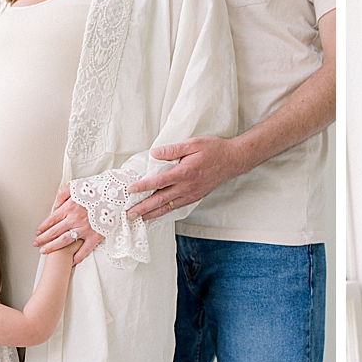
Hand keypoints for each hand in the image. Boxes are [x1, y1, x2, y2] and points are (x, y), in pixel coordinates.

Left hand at [34, 183, 103, 264]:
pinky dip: (78, 257)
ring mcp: (85, 229)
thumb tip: (56, 205)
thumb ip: (62, 194)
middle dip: (43, 239)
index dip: (43, 227)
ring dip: (53, 247)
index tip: (37, 233)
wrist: (115, 194)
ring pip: (64, 241)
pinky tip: (71, 262)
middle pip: (54, 232)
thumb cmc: (96, 189)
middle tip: (35, 244)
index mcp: (69, 207)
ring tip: (44, 251)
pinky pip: (85, 249)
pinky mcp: (96, 236)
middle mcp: (74, 219)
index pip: (51, 220)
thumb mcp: (75, 186)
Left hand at [126, 137, 246, 220]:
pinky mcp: (194, 197)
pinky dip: (165, 212)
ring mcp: (192, 194)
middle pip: (161, 199)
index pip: (160, 181)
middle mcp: (188, 186)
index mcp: (186, 172)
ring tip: (139, 218)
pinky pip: (177, 207)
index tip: (131, 189)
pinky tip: (156, 214)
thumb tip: (154, 153)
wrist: (233, 161)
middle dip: (144, 208)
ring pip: (168, 207)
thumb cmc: (214, 150)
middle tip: (129, 214)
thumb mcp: (193, 143)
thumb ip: (173, 149)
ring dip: (152, 213)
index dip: (144, 186)